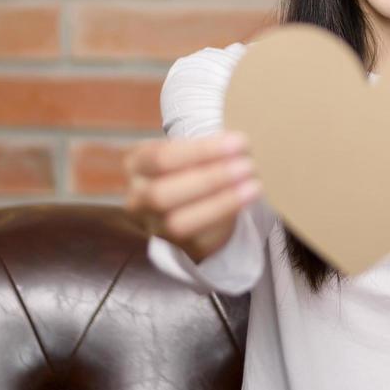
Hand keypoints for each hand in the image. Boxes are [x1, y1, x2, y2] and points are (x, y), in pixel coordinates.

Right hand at [123, 132, 260, 261]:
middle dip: (210, 179)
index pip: (161, 158)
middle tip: (248, 166)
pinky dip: (225, 218)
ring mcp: (155, 226)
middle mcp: (138, 198)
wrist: (190, 202)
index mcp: (136, 164)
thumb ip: (203, 147)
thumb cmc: (191, 166)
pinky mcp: (179, 246)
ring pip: (178, 222)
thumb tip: (238, 144)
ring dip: (220, 203)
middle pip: (163, 194)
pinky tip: (247, 201)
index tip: (238, 143)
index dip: (202, 151)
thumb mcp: (187, 150)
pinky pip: (200, 239)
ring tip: (254, 185)